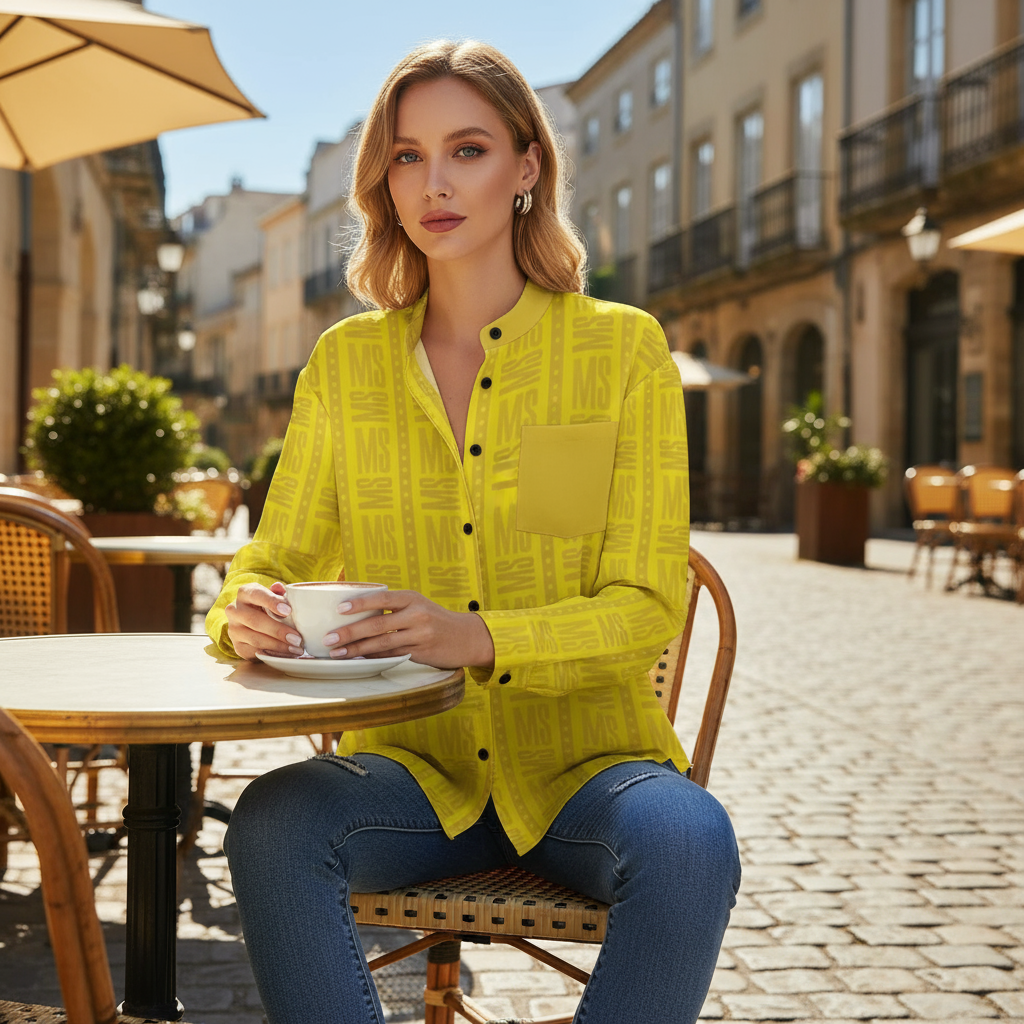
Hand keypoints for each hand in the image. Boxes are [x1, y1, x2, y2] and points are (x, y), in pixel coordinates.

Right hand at [225, 582, 305, 661]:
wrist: (250, 621)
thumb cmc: (267, 605)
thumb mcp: (272, 595)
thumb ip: (277, 592)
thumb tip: (279, 588)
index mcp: (245, 593)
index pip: (256, 594)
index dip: (271, 602)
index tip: (288, 610)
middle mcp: (235, 610)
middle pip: (255, 621)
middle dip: (278, 631)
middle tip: (296, 638)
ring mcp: (234, 630)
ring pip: (256, 639)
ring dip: (278, 646)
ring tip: (296, 649)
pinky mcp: (238, 646)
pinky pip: (256, 652)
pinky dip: (273, 654)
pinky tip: (287, 654)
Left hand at [322, 590, 494, 669]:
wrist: (466, 637)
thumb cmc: (436, 620)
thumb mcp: (418, 605)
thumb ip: (394, 607)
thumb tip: (356, 613)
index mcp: (412, 598)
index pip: (382, 598)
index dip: (360, 603)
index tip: (339, 609)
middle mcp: (416, 615)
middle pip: (377, 623)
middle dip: (350, 632)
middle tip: (328, 638)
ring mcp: (419, 635)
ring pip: (381, 643)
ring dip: (356, 649)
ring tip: (336, 653)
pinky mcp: (420, 653)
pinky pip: (391, 655)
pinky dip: (372, 658)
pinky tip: (358, 660)